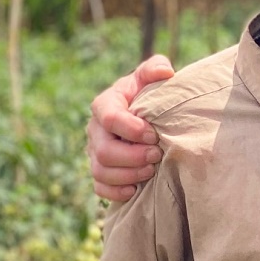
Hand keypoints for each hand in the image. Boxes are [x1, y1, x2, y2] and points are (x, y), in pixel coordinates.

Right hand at [86, 55, 175, 201]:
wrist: (146, 118)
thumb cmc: (148, 95)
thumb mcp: (150, 78)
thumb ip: (155, 68)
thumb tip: (165, 72)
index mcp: (105, 104)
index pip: (109, 117)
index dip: (130, 128)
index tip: (153, 134)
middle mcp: (95, 130)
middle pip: (103, 150)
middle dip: (132, 156)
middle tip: (156, 155)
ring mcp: (94, 152)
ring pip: (101, 172)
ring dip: (128, 174)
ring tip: (151, 170)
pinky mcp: (100, 171)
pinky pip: (100, 188)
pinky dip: (116, 192)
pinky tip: (135, 189)